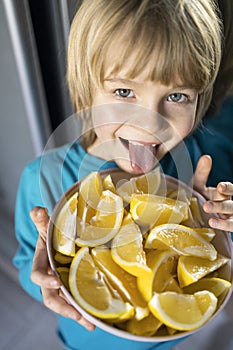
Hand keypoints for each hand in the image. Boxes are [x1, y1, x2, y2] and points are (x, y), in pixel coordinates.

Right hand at [30, 206, 94, 330]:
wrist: (59, 242)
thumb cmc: (52, 235)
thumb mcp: (47, 227)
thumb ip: (42, 220)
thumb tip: (37, 210)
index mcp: (42, 263)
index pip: (37, 274)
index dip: (44, 280)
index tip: (56, 282)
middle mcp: (50, 278)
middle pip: (50, 297)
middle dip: (62, 306)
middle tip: (75, 313)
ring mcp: (61, 285)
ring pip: (64, 303)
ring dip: (75, 314)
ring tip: (89, 323)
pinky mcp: (71, 289)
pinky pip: (76, 303)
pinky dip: (83, 313)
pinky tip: (94, 321)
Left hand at [192, 155, 232, 231]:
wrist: (191, 217)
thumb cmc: (198, 198)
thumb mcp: (198, 185)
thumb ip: (202, 173)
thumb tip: (206, 157)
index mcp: (224, 192)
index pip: (230, 189)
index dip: (227, 188)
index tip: (220, 187)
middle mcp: (230, 204)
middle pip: (230, 204)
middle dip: (220, 205)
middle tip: (206, 206)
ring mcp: (230, 216)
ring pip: (232, 217)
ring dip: (223, 219)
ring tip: (210, 220)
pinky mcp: (228, 227)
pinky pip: (231, 227)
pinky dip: (224, 226)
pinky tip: (213, 224)